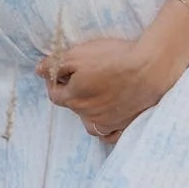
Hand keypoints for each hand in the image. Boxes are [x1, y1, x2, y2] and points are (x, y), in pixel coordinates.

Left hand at [37, 0, 188, 140]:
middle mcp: (88, 116)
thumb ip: (56, 64)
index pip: (55, 94)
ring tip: (97, 94)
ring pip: (91, 122)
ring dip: (89, 110)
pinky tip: (111, 117)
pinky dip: (108, 128)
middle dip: (74, 93)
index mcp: (73, 99)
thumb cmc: (113, 58)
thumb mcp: (78, 54)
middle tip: (83, 76)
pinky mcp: (126, 125)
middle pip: (74, 107)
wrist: (150, 68)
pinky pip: (111, 134)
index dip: (55, 81)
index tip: (61, 71)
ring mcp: (108, 123)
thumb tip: (38, 70)